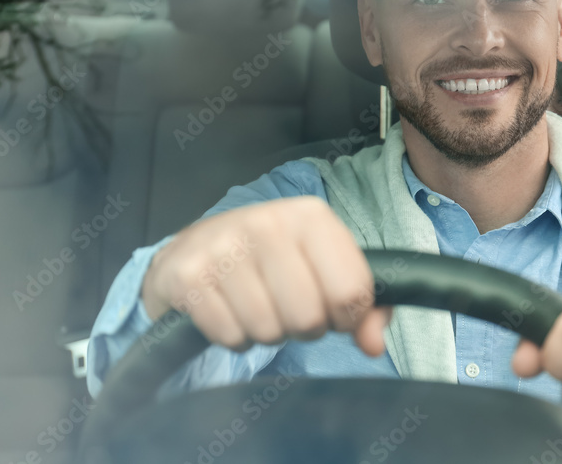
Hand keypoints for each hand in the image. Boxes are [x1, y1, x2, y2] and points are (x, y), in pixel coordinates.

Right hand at [141, 196, 391, 356]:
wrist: (197, 245)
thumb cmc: (274, 260)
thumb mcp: (325, 267)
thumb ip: (363, 306)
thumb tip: (373, 345)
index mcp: (311, 217)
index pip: (351, 290)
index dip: (347, 318)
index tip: (333, 312)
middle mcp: (268, 223)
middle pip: (308, 317)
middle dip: (304, 329)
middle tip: (291, 311)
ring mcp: (224, 246)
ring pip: (267, 330)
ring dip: (267, 334)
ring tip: (260, 308)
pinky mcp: (188, 274)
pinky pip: (229, 336)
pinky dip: (234, 337)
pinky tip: (231, 312)